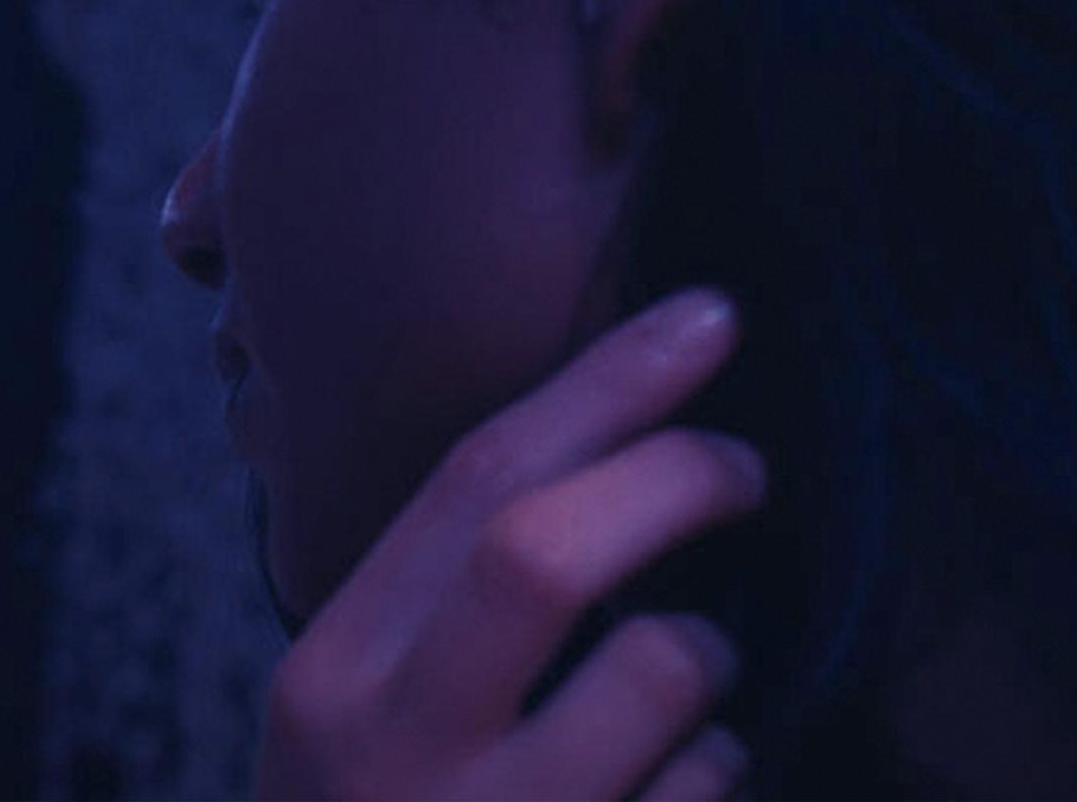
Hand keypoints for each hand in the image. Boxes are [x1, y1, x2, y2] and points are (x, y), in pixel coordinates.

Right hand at [254, 290, 764, 800]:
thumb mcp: (355, 724)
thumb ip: (440, 616)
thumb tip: (603, 468)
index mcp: (332, 673)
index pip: (466, 485)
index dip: (603, 387)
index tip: (704, 320)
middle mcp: (391, 749)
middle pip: (540, 553)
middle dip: (671, 478)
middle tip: (744, 466)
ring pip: (656, 673)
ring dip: (711, 652)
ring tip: (701, 679)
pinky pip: (708, 789)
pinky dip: (719, 766)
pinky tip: (679, 783)